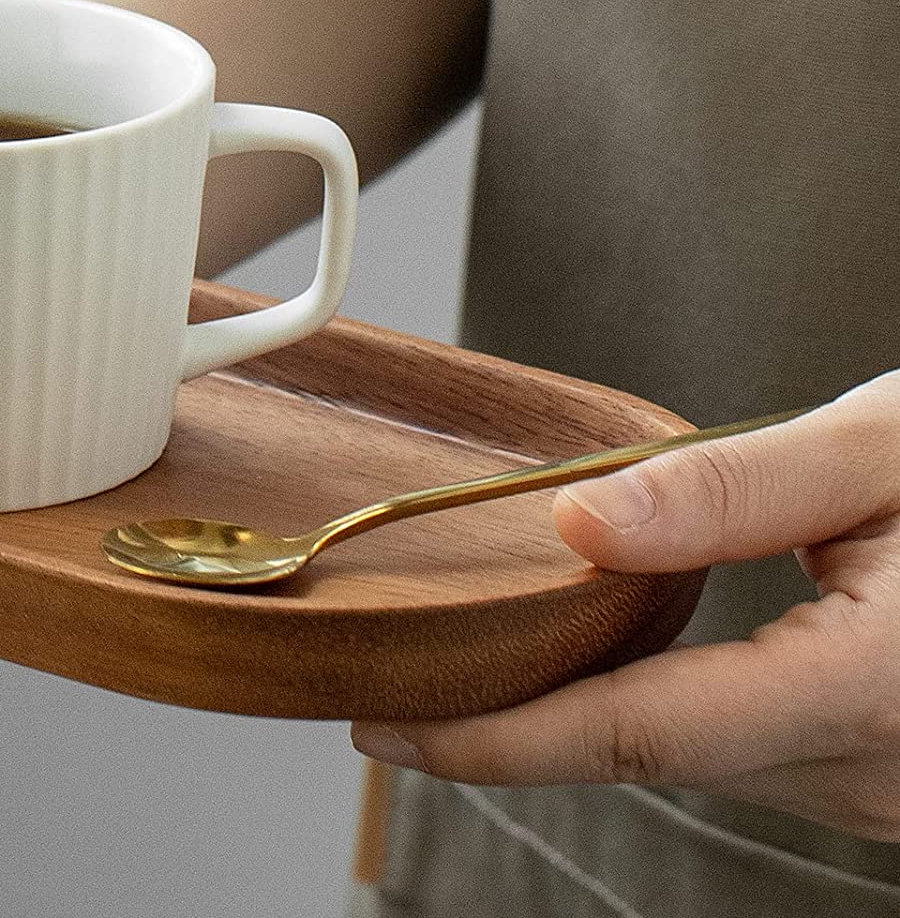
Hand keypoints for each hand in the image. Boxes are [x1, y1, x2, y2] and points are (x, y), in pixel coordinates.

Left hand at [351, 375, 899, 841]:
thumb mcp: (883, 450)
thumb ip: (729, 493)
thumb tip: (577, 523)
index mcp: (870, 689)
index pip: (636, 732)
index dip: (497, 738)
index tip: (388, 727)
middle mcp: (877, 771)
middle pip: (652, 752)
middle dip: (522, 721)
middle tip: (405, 674)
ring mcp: (886, 788)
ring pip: (698, 759)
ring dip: (590, 716)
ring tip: (481, 662)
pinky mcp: (886, 774)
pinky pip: (746, 752)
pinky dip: (665, 712)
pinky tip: (611, 662)